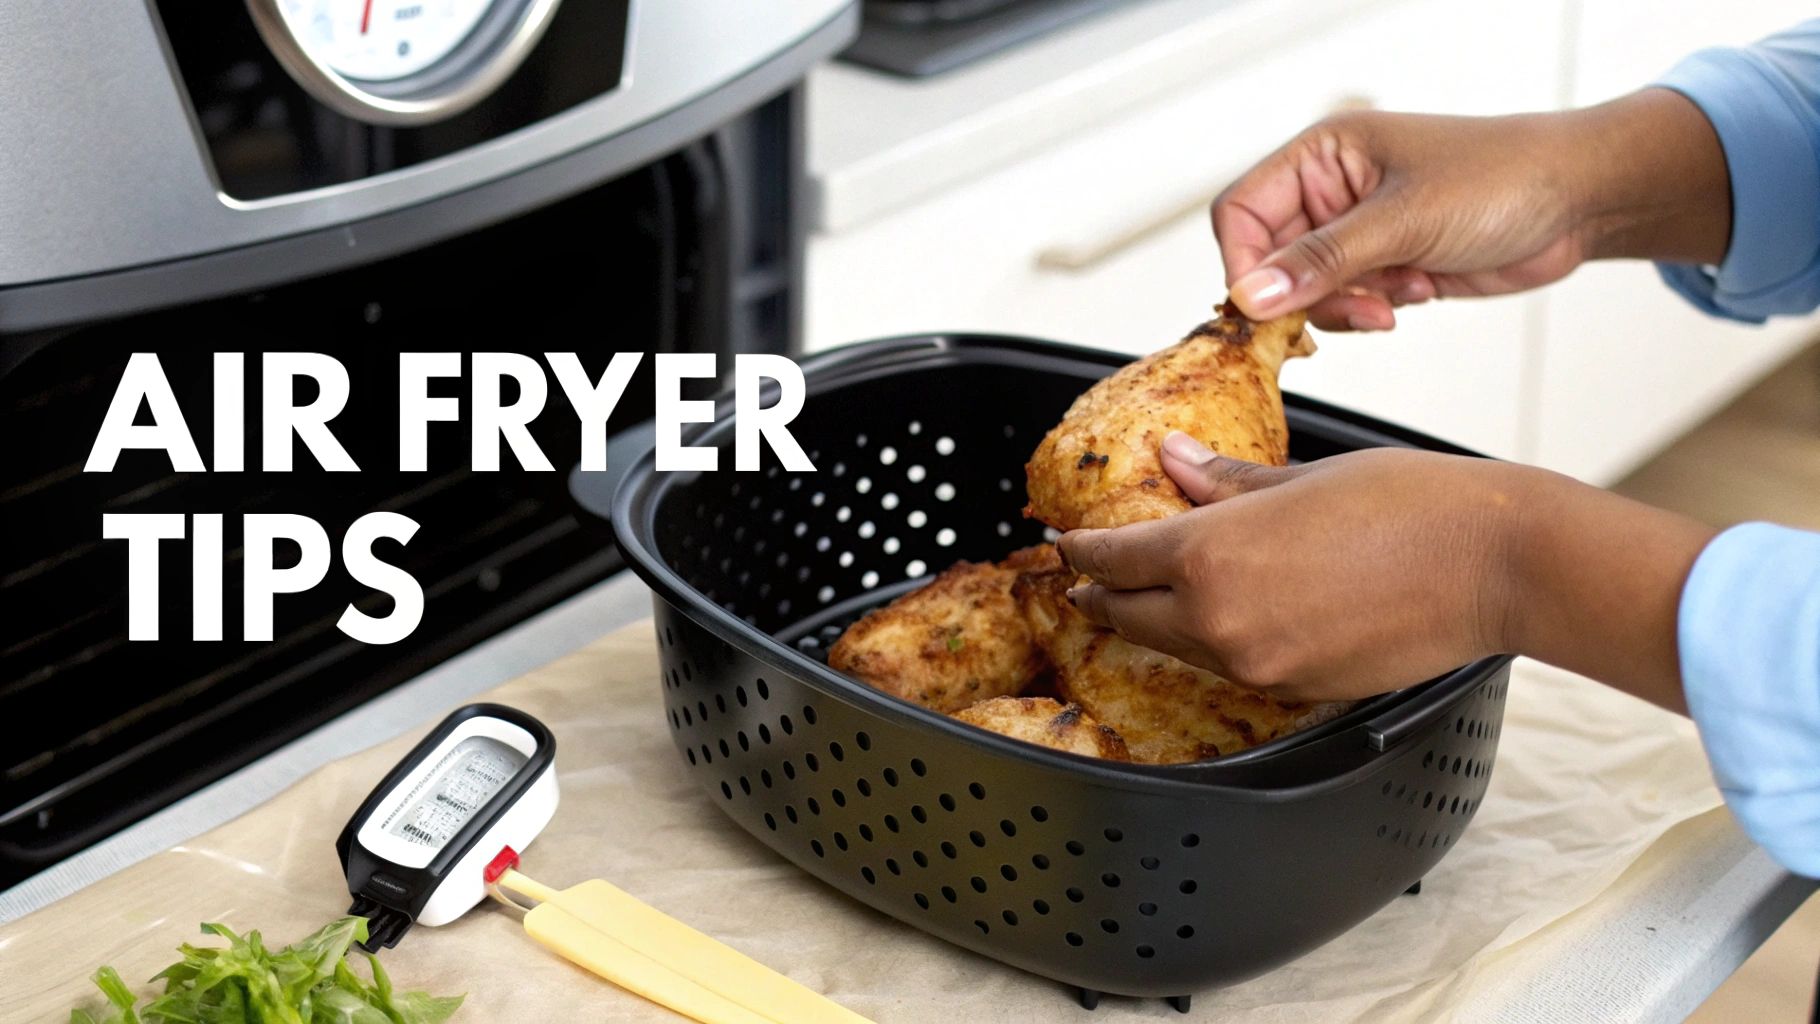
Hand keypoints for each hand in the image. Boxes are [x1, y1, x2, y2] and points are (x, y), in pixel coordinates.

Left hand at [1058, 433, 1715, 710]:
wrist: (1495, 566)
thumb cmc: (1410, 506)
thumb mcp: (1300, 477)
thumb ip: (1223, 482)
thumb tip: (1171, 461)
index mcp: (1210, 556)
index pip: (1113, 558)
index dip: (1081, 550)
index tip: (1063, 544)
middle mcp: (1220, 624)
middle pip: (1130, 615)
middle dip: (1103, 592)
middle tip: (1086, 576)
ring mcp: (1257, 667)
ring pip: (1177, 647)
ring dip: (1156, 620)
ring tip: (1146, 595)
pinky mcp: (1295, 692)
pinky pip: (1232, 668)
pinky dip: (1213, 643)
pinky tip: (1223, 618)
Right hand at [1214, 89, 1730, 330]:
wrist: (1578, 202)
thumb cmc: (1502, 177)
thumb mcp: (1403, 219)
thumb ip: (1321, 261)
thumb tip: (1249, 296)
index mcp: (1323, 155)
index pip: (1242, 213)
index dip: (1244, 263)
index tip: (1264, 307)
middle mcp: (1330, 191)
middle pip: (1269, 261)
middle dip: (1308, 295)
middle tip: (1355, 307)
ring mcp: (1356, 231)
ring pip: (1306, 293)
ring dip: (1346, 308)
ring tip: (1397, 299)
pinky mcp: (1383, 265)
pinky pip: (1345, 305)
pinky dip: (1372, 311)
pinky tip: (1418, 293)